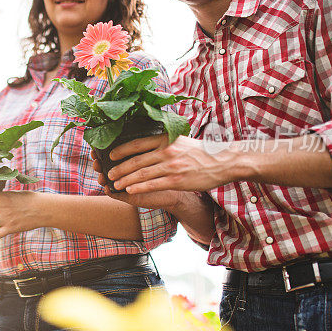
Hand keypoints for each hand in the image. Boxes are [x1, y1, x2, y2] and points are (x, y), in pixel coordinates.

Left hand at [108, 135, 234, 192]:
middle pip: (136, 160)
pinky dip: (139, 188)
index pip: (137, 143)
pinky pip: (153, 184)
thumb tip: (147, 142)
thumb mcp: (181, 140)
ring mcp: (172, 166)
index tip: (111, 155)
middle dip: (119, 168)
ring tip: (115, 184)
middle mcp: (167, 151)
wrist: (223, 161)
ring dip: (126, 180)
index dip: (121, 150)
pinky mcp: (177, 180)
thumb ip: (164, 141)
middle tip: (108, 173)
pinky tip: (130, 191)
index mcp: (166, 139)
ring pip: (142, 173)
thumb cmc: (201, 152)